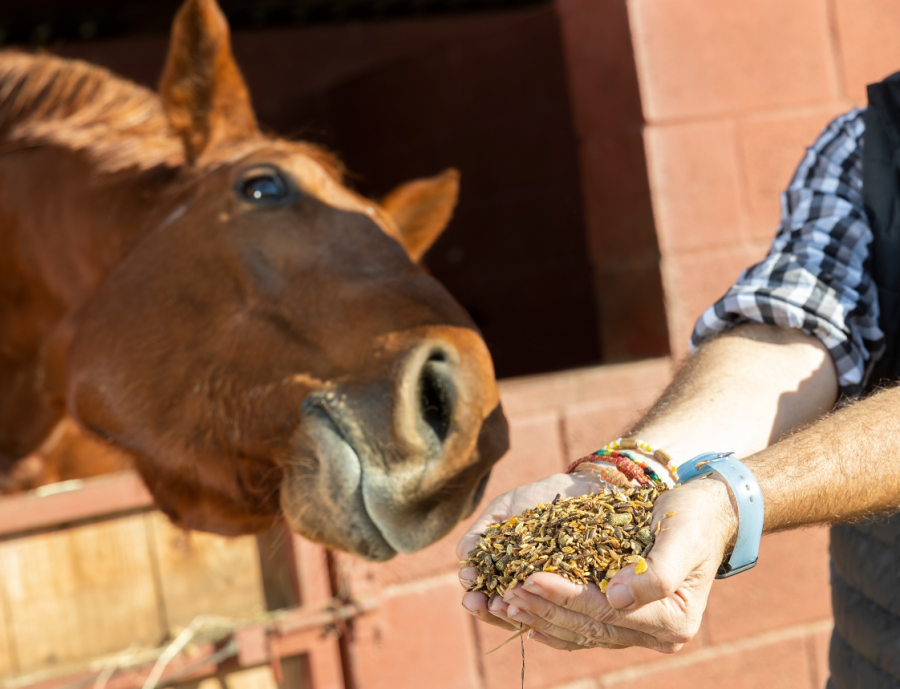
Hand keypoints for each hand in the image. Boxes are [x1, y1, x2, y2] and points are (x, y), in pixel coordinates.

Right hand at [457, 472, 601, 631]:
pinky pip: (559, 600)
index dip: (475, 597)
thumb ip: (479, 534)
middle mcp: (525, 586)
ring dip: (512, 612)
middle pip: (502, 610)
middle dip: (487, 609)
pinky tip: (532, 595)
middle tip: (481, 603)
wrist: (573, 487)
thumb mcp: (500, 512)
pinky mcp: (574, 585)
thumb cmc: (532, 499)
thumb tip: (463, 560)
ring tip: (503, 603)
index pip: (484, 596)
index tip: (470, 587)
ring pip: (528, 612)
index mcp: (504, 575)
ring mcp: (549, 589)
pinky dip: (545, 601)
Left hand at [462, 476, 737, 651]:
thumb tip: (618, 598)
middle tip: (504, 593)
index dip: (564, 597)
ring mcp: (640, 631)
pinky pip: (584, 629)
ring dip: (541, 618)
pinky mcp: (626, 621)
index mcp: (672, 620)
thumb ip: (658, 571)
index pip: (606, 612)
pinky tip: (526, 616)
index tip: (529, 577)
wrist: (706, 513)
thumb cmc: (692, 517)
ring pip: (581, 632)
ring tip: (503, 603)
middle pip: (588, 626)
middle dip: (543, 609)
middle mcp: (658, 634)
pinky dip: (554, 623)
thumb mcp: (681, 535)